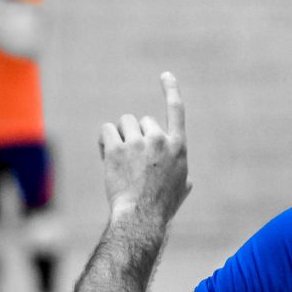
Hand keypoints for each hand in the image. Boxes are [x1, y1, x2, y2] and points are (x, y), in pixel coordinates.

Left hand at [99, 72, 190, 223]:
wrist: (141, 216)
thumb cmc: (162, 206)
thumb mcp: (181, 188)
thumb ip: (182, 175)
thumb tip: (187, 181)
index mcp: (178, 147)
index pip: (176, 111)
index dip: (171, 90)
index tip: (166, 75)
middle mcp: (159, 140)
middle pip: (142, 121)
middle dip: (136, 135)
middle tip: (133, 160)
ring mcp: (137, 143)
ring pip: (124, 123)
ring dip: (120, 137)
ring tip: (121, 160)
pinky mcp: (116, 149)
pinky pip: (106, 130)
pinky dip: (104, 140)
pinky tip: (107, 156)